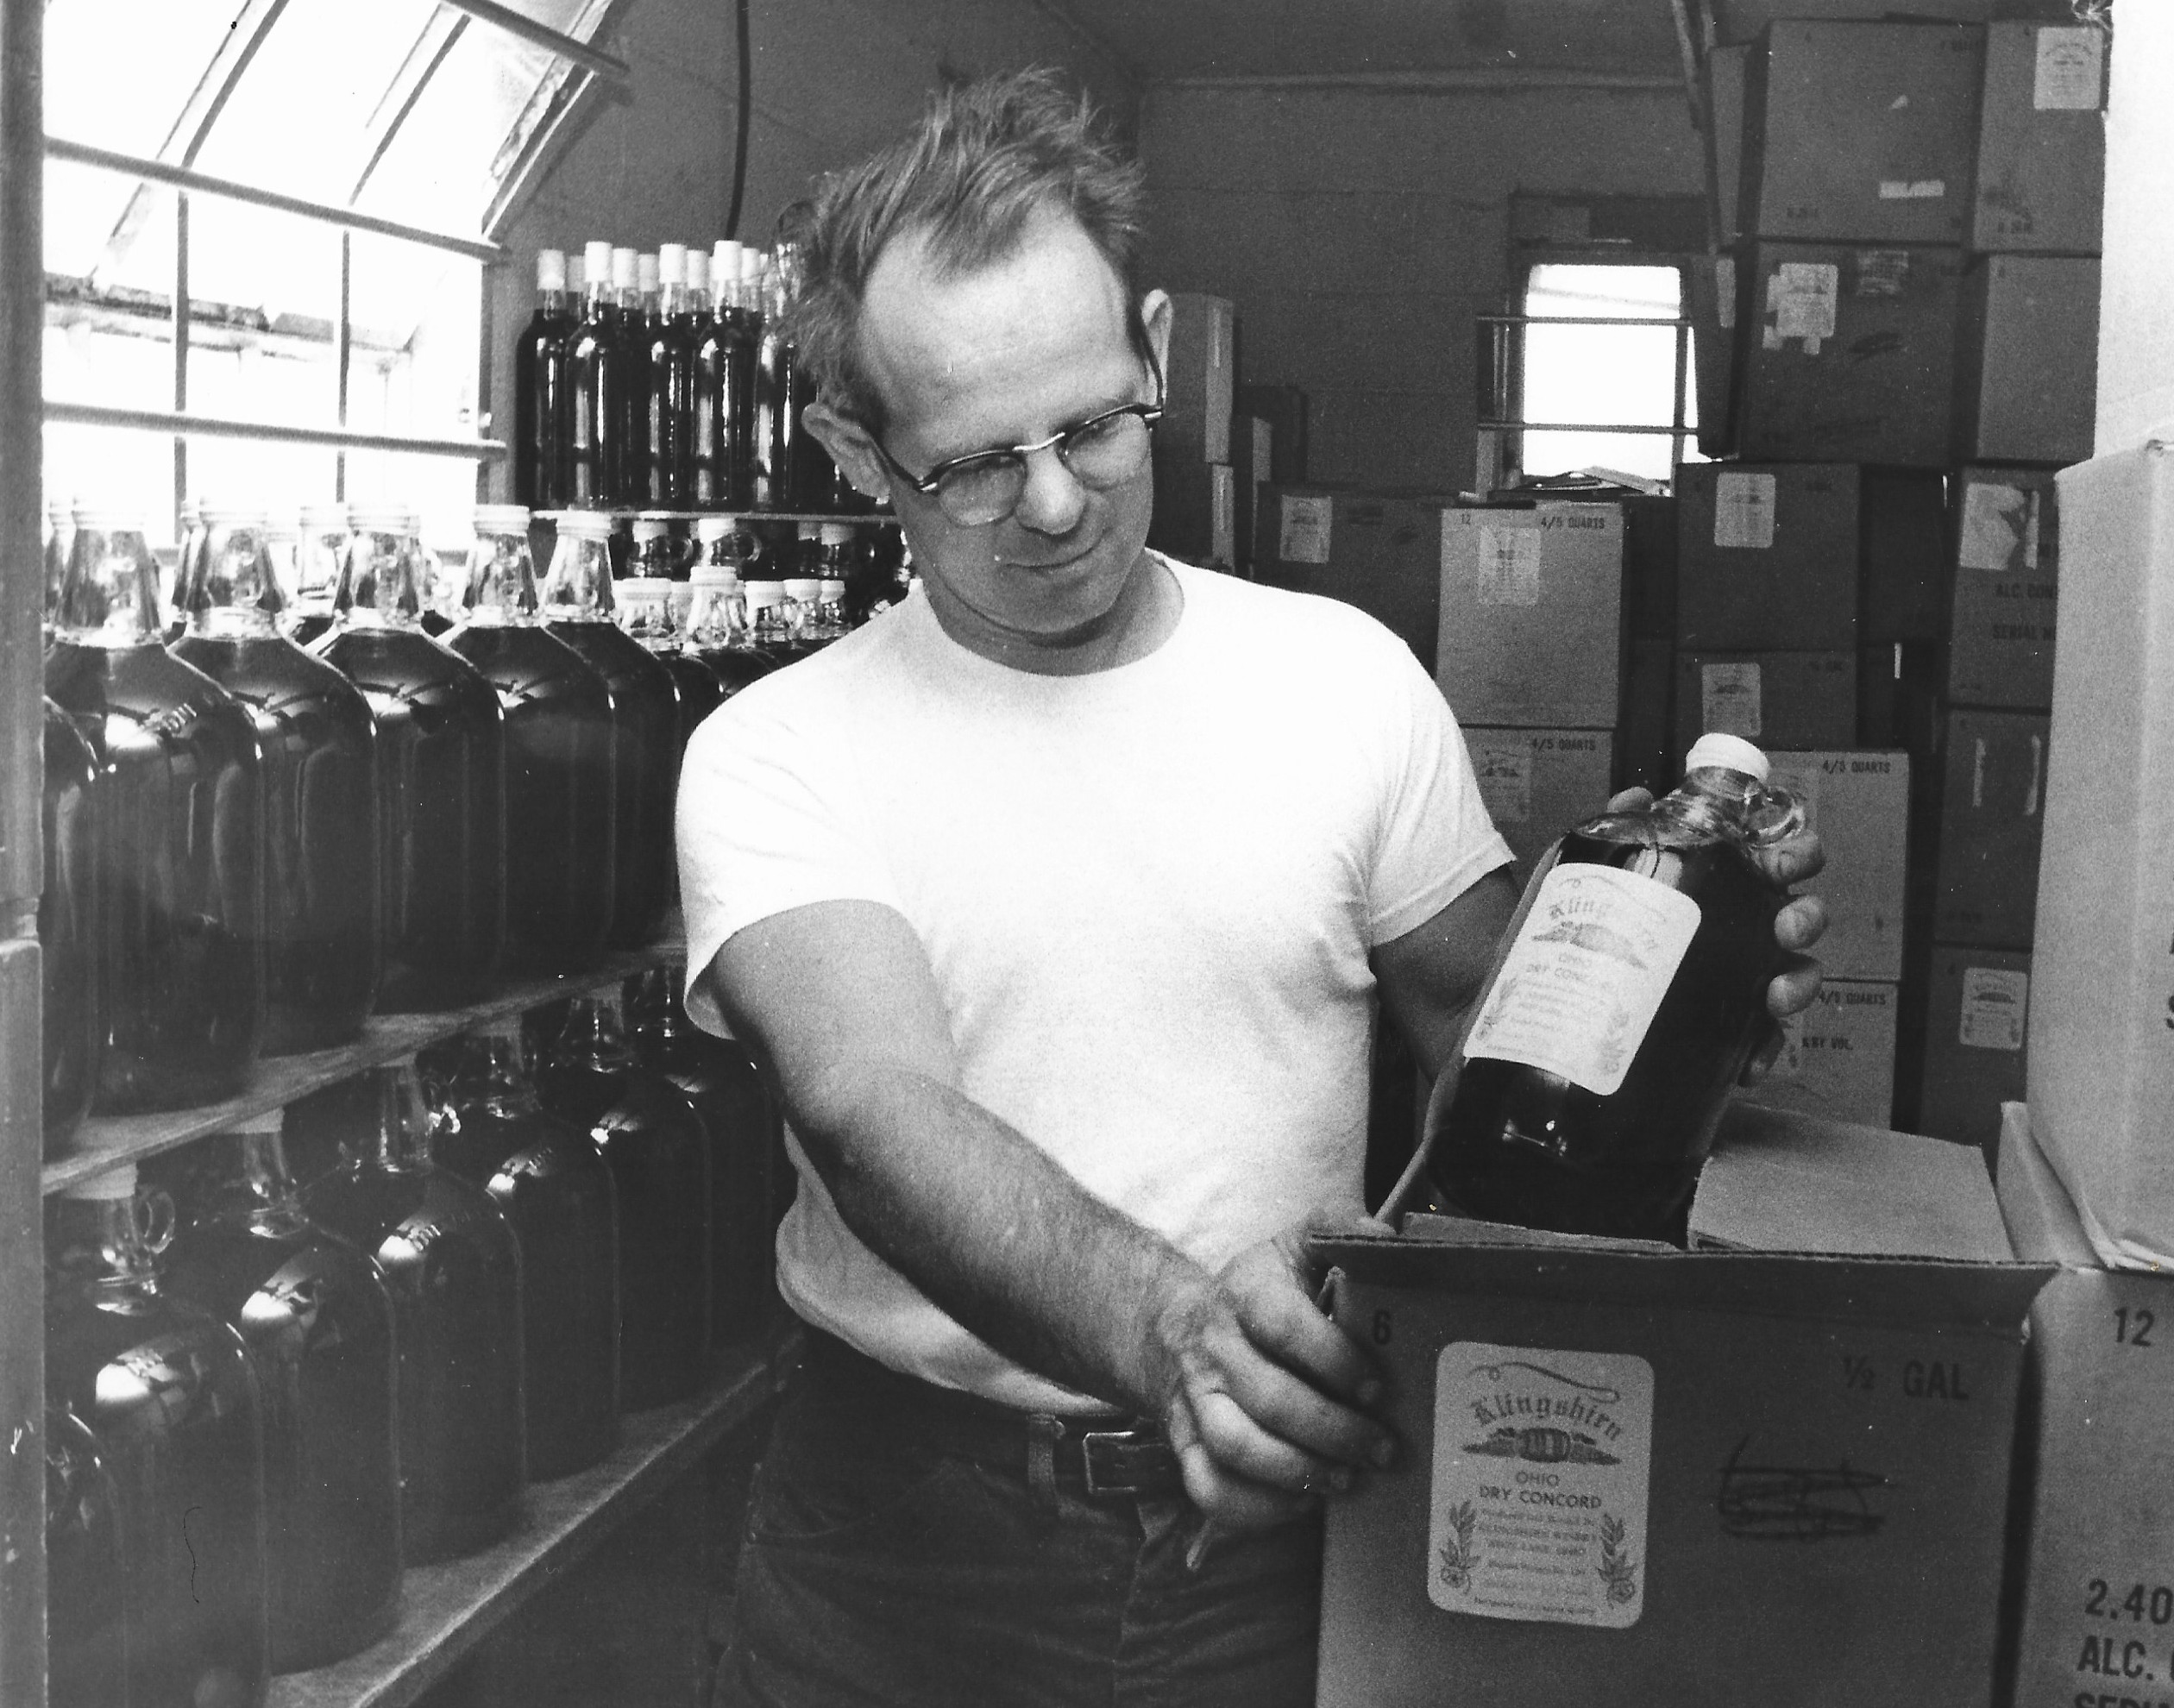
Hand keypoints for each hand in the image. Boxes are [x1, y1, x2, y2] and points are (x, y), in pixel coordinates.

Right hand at [1142, 1206, 1395, 1530]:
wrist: (1173, 1329)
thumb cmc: (1259, 1292)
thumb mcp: (1293, 1246)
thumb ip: (1337, 1229)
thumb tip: (1388, 1239)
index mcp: (1245, 1294)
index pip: (1281, 1325)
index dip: (1332, 1359)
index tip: (1378, 1387)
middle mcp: (1213, 1348)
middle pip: (1268, 1399)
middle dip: (1333, 1431)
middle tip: (1383, 1449)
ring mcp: (1193, 1400)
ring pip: (1235, 1448)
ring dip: (1298, 1473)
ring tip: (1349, 1480)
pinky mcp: (1183, 1445)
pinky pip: (1208, 1488)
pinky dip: (1256, 1508)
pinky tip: (1303, 1503)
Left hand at [1603, 787, 1826, 1082]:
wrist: (1550, 1001)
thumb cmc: (1583, 930)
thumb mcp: (1591, 876)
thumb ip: (1614, 833)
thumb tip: (1634, 796)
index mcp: (1718, 886)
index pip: (1774, 861)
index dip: (1796, 855)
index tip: (1787, 861)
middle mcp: (1736, 932)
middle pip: (1796, 919)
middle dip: (1805, 918)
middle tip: (1785, 925)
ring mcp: (1732, 983)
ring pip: (1790, 980)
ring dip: (1796, 985)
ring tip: (1773, 997)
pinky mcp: (1717, 1032)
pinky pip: (1756, 1044)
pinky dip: (1761, 1053)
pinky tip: (1747, 1063)